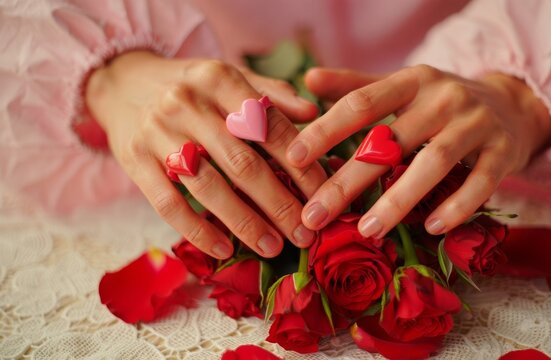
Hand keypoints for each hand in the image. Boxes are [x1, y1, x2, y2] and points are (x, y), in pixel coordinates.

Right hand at [86, 51, 325, 258]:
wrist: (120, 80)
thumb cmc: (189, 85)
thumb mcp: (228, 76)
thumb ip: (270, 93)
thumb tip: (313, 112)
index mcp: (219, 79)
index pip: (269, 127)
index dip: (301, 164)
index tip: (323, 194)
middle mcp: (188, 104)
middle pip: (242, 163)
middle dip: (279, 203)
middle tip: (305, 232)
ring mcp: (157, 133)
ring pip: (208, 187)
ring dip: (245, 223)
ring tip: (273, 247)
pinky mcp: (133, 160)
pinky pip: (168, 203)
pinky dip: (197, 230)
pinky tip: (223, 250)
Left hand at [287, 66, 550, 236]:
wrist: (512, 103)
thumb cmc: (440, 101)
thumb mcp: (402, 87)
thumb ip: (356, 86)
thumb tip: (307, 79)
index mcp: (412, 80)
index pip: (362, 103)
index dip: (325, 130)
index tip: (291, 159)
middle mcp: (444, 98)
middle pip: (391, 140)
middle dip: (347, 180)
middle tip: (314, 215)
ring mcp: (476, 124)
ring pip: (433, 162)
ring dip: (398, 199)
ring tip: (367, 229)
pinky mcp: (503, 152)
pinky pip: (480, 183)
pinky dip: (456, 206)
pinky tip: (431, 228)